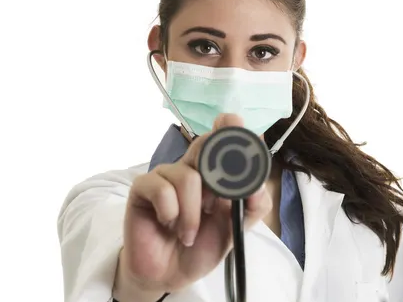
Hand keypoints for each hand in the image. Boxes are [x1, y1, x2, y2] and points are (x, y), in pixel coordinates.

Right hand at [114, 114, 272, 300]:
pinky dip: (171, 213)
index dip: (231, 128)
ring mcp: (166, 175)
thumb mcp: (237, 228)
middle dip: (215, 170)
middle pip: (205, 143)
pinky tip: (168, 226)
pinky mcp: (143, 187)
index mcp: (215, 171)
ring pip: (188, 176)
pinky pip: (162, 190)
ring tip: (188, 233)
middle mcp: (191, 167)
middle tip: (215, 204)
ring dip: (192, 214)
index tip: (238, 132)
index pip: (224, 136)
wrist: (171, 274)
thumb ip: (254, 204)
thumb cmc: (203, 246)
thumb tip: (259, 182)